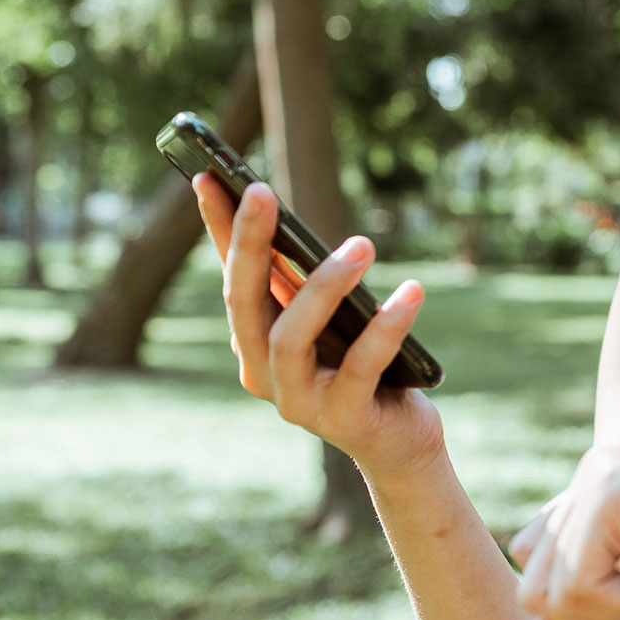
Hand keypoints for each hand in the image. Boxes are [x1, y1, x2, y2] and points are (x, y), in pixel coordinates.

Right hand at [194, 173, 444, 478]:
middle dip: (248, 244)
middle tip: (260, 190)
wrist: (398, 443)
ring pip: (292, 337)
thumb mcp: (332, 319)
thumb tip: (283, 220)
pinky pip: (362, 366)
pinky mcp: (344, 419)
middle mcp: (263, 373)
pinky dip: (386, 327)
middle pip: (244, 303)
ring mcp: (298, 402)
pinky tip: (412, 291)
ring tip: (361, 244)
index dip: (218, 229)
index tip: (207, 175)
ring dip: (324, 285)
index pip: (232, 277)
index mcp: (253, 344)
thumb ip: (307, 281)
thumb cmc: (363, 369)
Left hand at [503, 444, 619, 619]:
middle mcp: (586, 477)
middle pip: (533, 591)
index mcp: (594, 495)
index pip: (538, 582)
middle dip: (600, 615)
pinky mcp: (609, 491)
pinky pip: (580, 585)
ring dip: (617, 608)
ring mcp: (595, 478)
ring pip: (548, 593)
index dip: (596, 609)